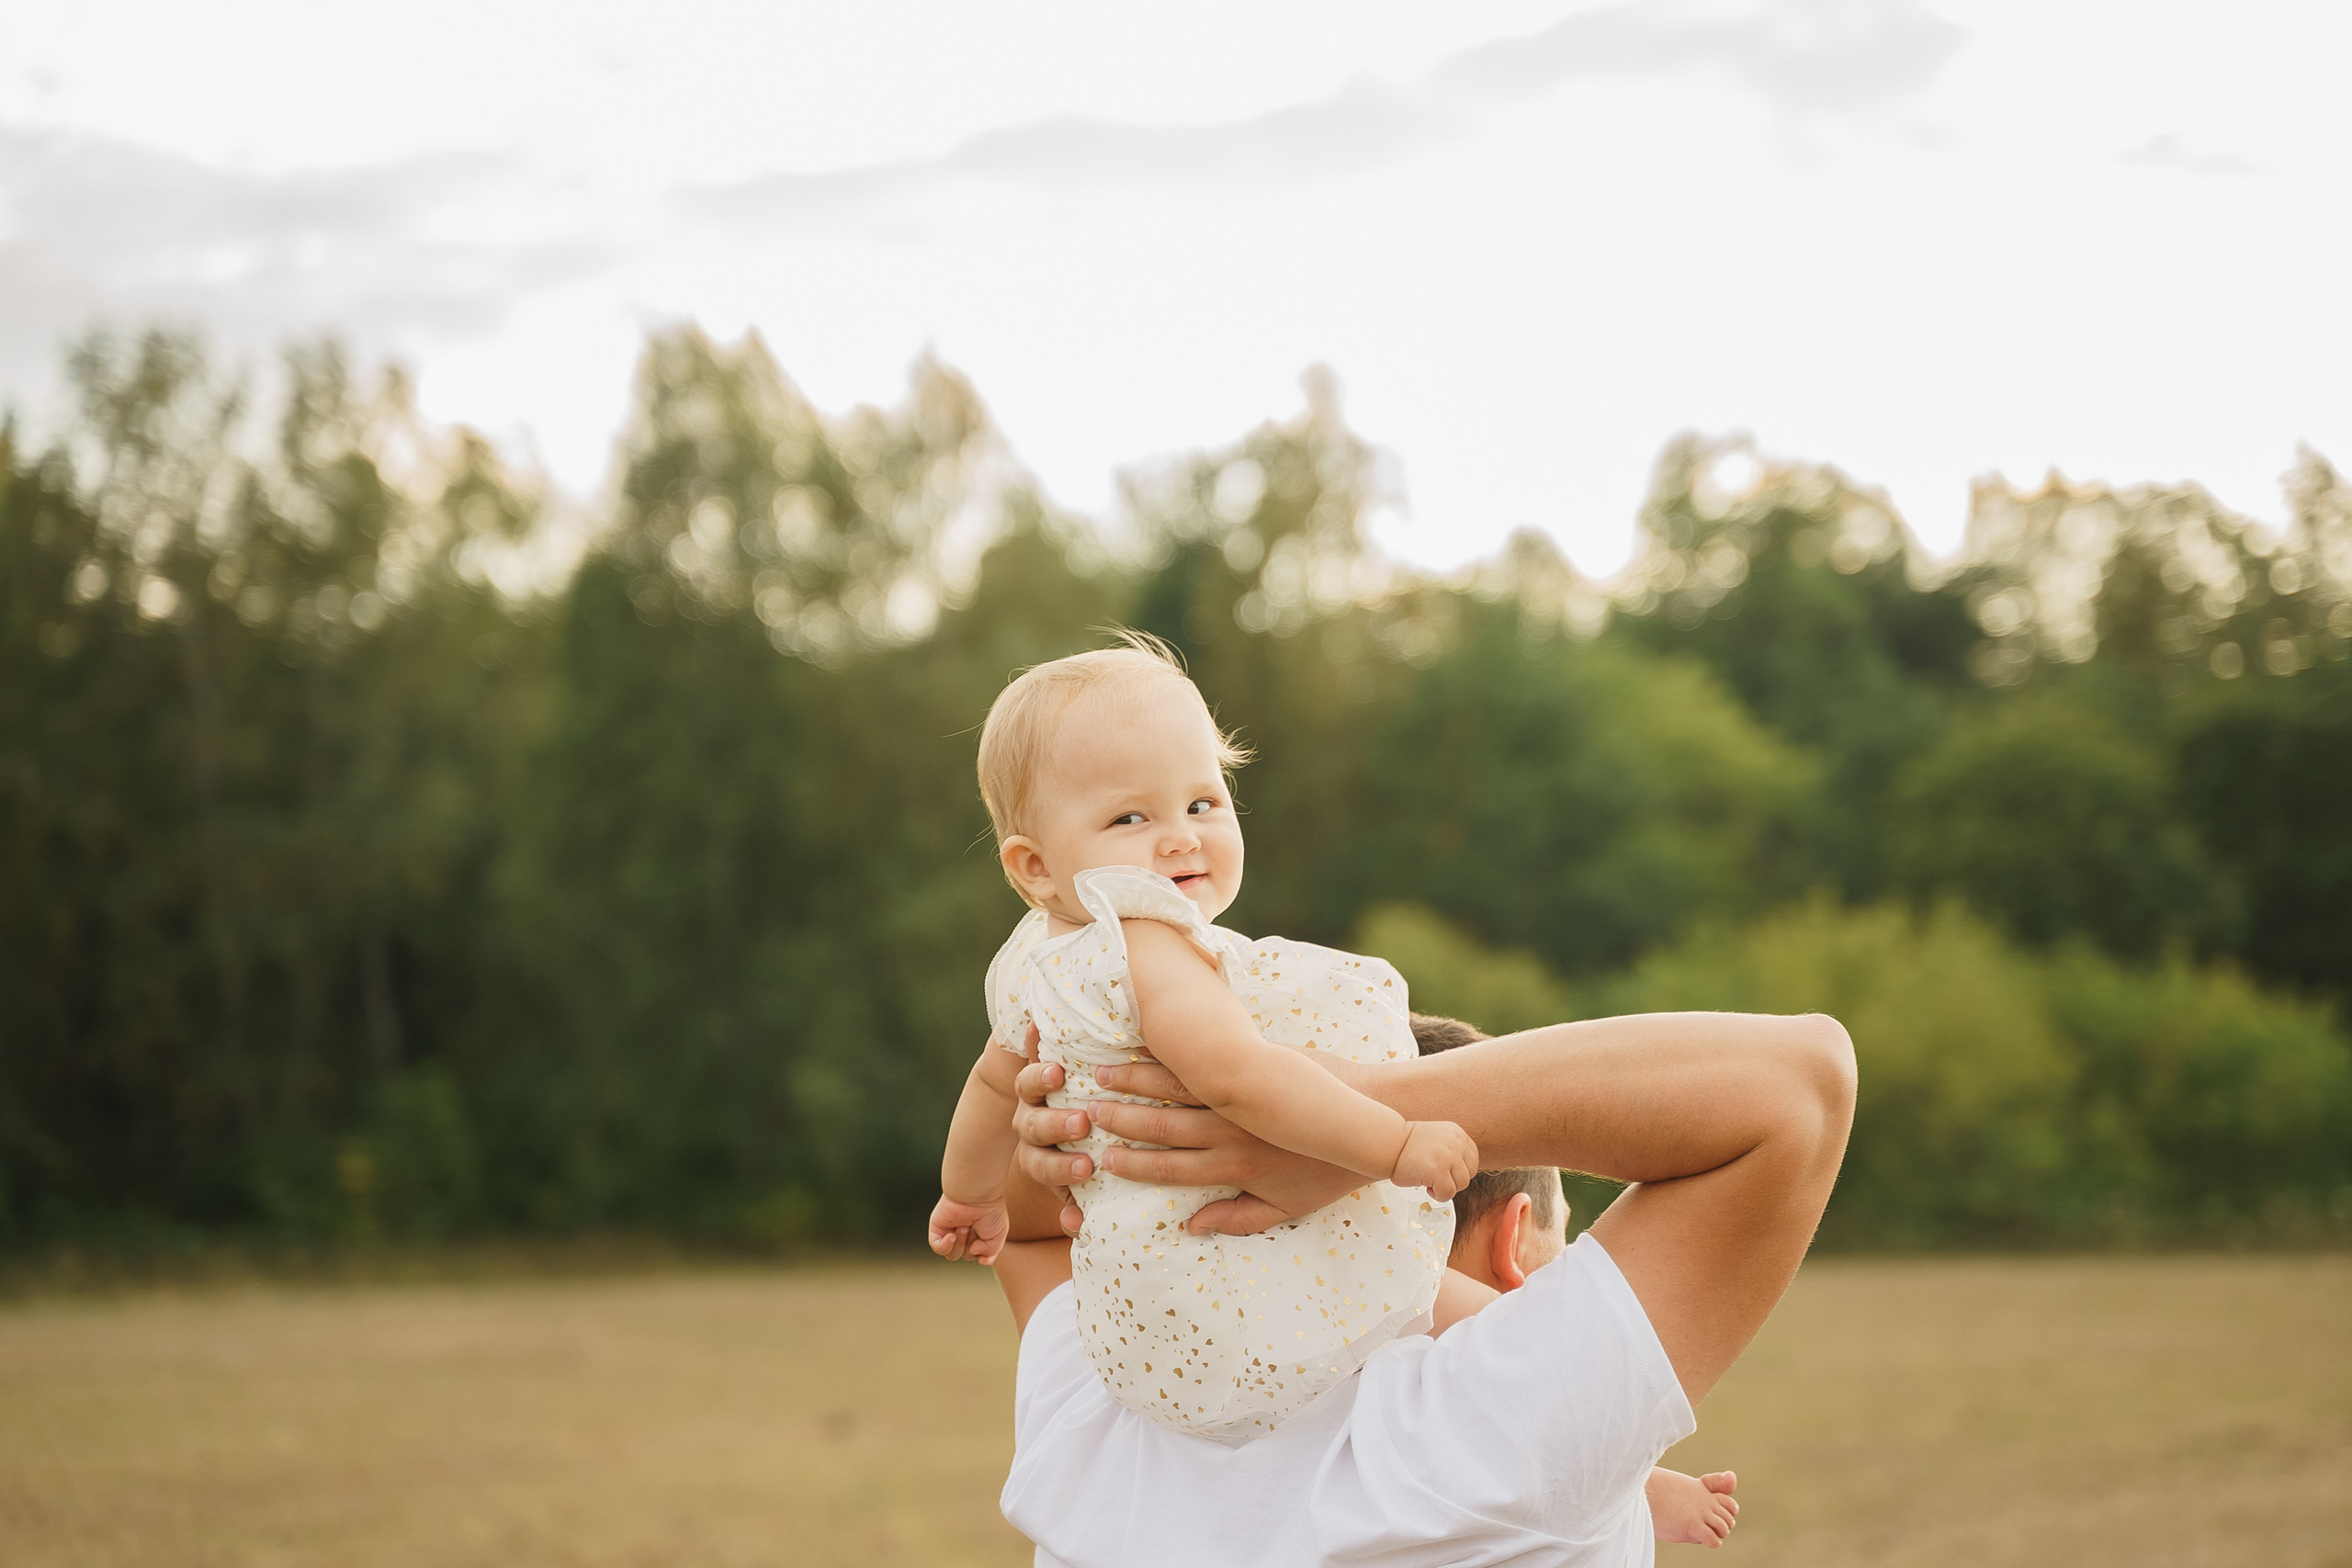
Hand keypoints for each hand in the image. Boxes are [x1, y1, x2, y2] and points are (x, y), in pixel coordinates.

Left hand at [929, 1194, 1009, 1264]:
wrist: (977, 1195)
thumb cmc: (990, 1212)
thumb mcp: (998, 1238)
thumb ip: (990, 1253)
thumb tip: (974, 1253)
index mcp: (978, 1234)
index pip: (978, 1255)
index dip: (983, 1253)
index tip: (986, 1238)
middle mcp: (964, 1233)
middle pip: (966, 1255)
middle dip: (972, 1245)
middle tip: (974, 1228)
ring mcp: (950, 1231)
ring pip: (952, 1255)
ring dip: (961, 1244)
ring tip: (964, 1227)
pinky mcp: (938, 1228)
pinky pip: (938, 1247)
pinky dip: (945, 1246)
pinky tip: (952, 1235)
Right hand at [1011, 1052, 1367, 1235]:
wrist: (1368, 1127)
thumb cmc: (1329, 1173)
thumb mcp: (1286, 1210)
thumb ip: (1236, 1219)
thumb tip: (1189, 1226)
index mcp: (1233, 1171)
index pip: (1169, 1170)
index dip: (1132, 1166)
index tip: (1101, 1160)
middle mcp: (1228, 1136)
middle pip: (1162, 1128)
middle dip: (1121, 1122)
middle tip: (1083, 1112)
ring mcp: (1239, 1101)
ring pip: (1176, 1091)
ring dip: (1136, 1084)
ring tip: (1101, 1075)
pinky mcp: (1255, 1070)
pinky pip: (1205, 1064)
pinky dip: (1173, 1057)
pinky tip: (1147, 1047)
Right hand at [1392, 1120, 1477, 1201]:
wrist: (1387, 1143)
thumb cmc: (1407, 1145)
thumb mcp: (1438, 1138)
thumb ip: (1453, 1149)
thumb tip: (1465, 1171)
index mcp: (1457, 1133)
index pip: (1473, 1160)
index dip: (1459, 1170)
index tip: (1444, 1171)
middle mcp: (1455, 1143)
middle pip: (1469, 1174)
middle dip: (1453, 1180)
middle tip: (1434, 1176)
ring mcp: (1447, 1156)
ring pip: (1461, 1185)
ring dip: (1445, 1188)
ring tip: (1429, 1180)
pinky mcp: (1437, 1171)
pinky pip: (1448, 1193)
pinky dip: (1437, 1195)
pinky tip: (1425, 1186)